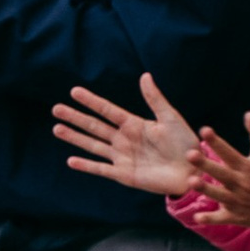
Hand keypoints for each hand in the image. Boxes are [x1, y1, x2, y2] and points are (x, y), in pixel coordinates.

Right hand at [52, 72, 202, 195]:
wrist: (193, 170)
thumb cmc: (185, 143)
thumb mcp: (170, 118)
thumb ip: (155, 99)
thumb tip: (144, 75)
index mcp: (134, 124)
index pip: (107, 110)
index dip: (91, 101)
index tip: (74, 91)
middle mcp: (124, 140)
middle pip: (94, 126)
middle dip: (75, 117)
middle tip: (56, 108)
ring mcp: (122, 157)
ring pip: (93, 145)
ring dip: (75, 137)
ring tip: (57, 129)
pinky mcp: (124, 174)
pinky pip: (102, 169)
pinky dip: (86, 165)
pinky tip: (71, 160)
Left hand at [189, 111, 249, 228]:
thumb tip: (249, 113)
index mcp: (247, 168)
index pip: (229, 153)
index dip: (217, 142)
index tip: (204, 130)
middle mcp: (240, 184)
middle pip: (221, 173)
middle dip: (206, 164)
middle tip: (190, 154)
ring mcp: (237, 201)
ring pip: (219, 195)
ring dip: (205, 189)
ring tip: (191, 181)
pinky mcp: (234, 216)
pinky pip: (221, 218)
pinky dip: (210, 219)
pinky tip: (197, 218)